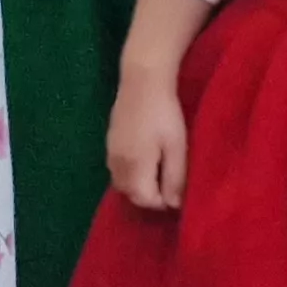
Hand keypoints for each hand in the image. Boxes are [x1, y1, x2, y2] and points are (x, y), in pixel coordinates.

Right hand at [105, 75, 188, 210]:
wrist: (142, 81)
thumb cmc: (165, 115)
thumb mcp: (177, 147)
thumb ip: (174, 178)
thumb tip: (174, 204)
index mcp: (135, 167)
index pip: (144, 199)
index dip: (162, 202)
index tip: (177, 193)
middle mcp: (117, 163)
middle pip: (130, 194)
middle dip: (148, 196)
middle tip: (168, 184)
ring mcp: (110, 151)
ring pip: (121, 182)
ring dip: (138, 185)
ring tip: (157, 173)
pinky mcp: (110, 140)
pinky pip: (117, 168)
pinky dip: (130, 174)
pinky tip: (144, 160)